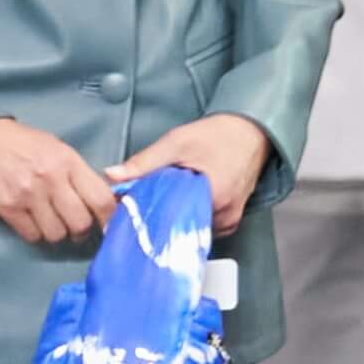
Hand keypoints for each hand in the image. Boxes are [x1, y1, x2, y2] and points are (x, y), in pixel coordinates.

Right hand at [0, 116, 121, 245]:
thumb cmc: (22, 144)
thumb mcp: (57, 149)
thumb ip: (80, 173)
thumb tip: (105, 199)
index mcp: (67, 161)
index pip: (101, 199)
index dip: (109, 218)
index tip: (109, 225)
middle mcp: (50, 179)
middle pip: (80, 223)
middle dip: (83, 231)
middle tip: (79, 228)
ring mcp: (28, 195)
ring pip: (57, 234)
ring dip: (59, 234)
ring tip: (55, 223)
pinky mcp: (8, 208)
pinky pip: (32, 235)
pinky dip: (36, 234)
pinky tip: (34, 222)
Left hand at [114, 114, 272, 232]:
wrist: (252, 133)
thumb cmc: (217, 136)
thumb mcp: (177, 142)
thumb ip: (144, 162)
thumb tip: (111, 176)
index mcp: (212, 199)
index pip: (169, 221)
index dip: (144, 217)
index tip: (126, 214)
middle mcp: (223, 218)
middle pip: (179, 228)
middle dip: (157, 219)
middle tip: (139, 207)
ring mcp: (228, 222)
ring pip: (189, 229)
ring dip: (173, 218)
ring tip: (160, 203)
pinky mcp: (230, 221)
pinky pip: (202, 227)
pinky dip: (188, 218)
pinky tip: (180, 205)